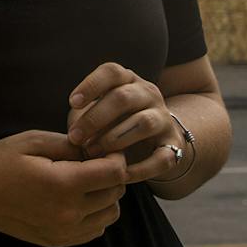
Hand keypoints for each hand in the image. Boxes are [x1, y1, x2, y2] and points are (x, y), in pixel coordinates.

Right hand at [0, 129, 129, 246]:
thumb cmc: (0, 162)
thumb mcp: (35, 141)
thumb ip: (72, 145)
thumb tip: (99, 150)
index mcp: (63, 185)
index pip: (115, 174)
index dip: (117, 158)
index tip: (106, 150)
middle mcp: (68, 214)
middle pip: (115, 194)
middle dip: (111, 175)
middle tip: (92, 161)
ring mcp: (64, 232)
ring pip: (110, 214)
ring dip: (105, 196)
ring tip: (84, 181)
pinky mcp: (58, 241)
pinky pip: (95, 229)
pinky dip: (94, 214)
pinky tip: (74, 199)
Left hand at [68, 62, 181, 185]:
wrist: (156, 140)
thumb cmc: (113, 123)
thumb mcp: (98, 113)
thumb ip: (85, 116)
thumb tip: (73, 135)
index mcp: (128, 80)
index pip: (112, 72)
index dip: (91, 85)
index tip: (72, 103)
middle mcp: (149, 94)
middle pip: (123, 97)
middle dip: (95, 118)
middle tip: (75, 137)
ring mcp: (164, 118)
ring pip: (144, 122)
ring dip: (114, 139)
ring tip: (92, 152)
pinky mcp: (173, 145)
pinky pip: (161, 157)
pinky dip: (141, 168)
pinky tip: (120, 174)